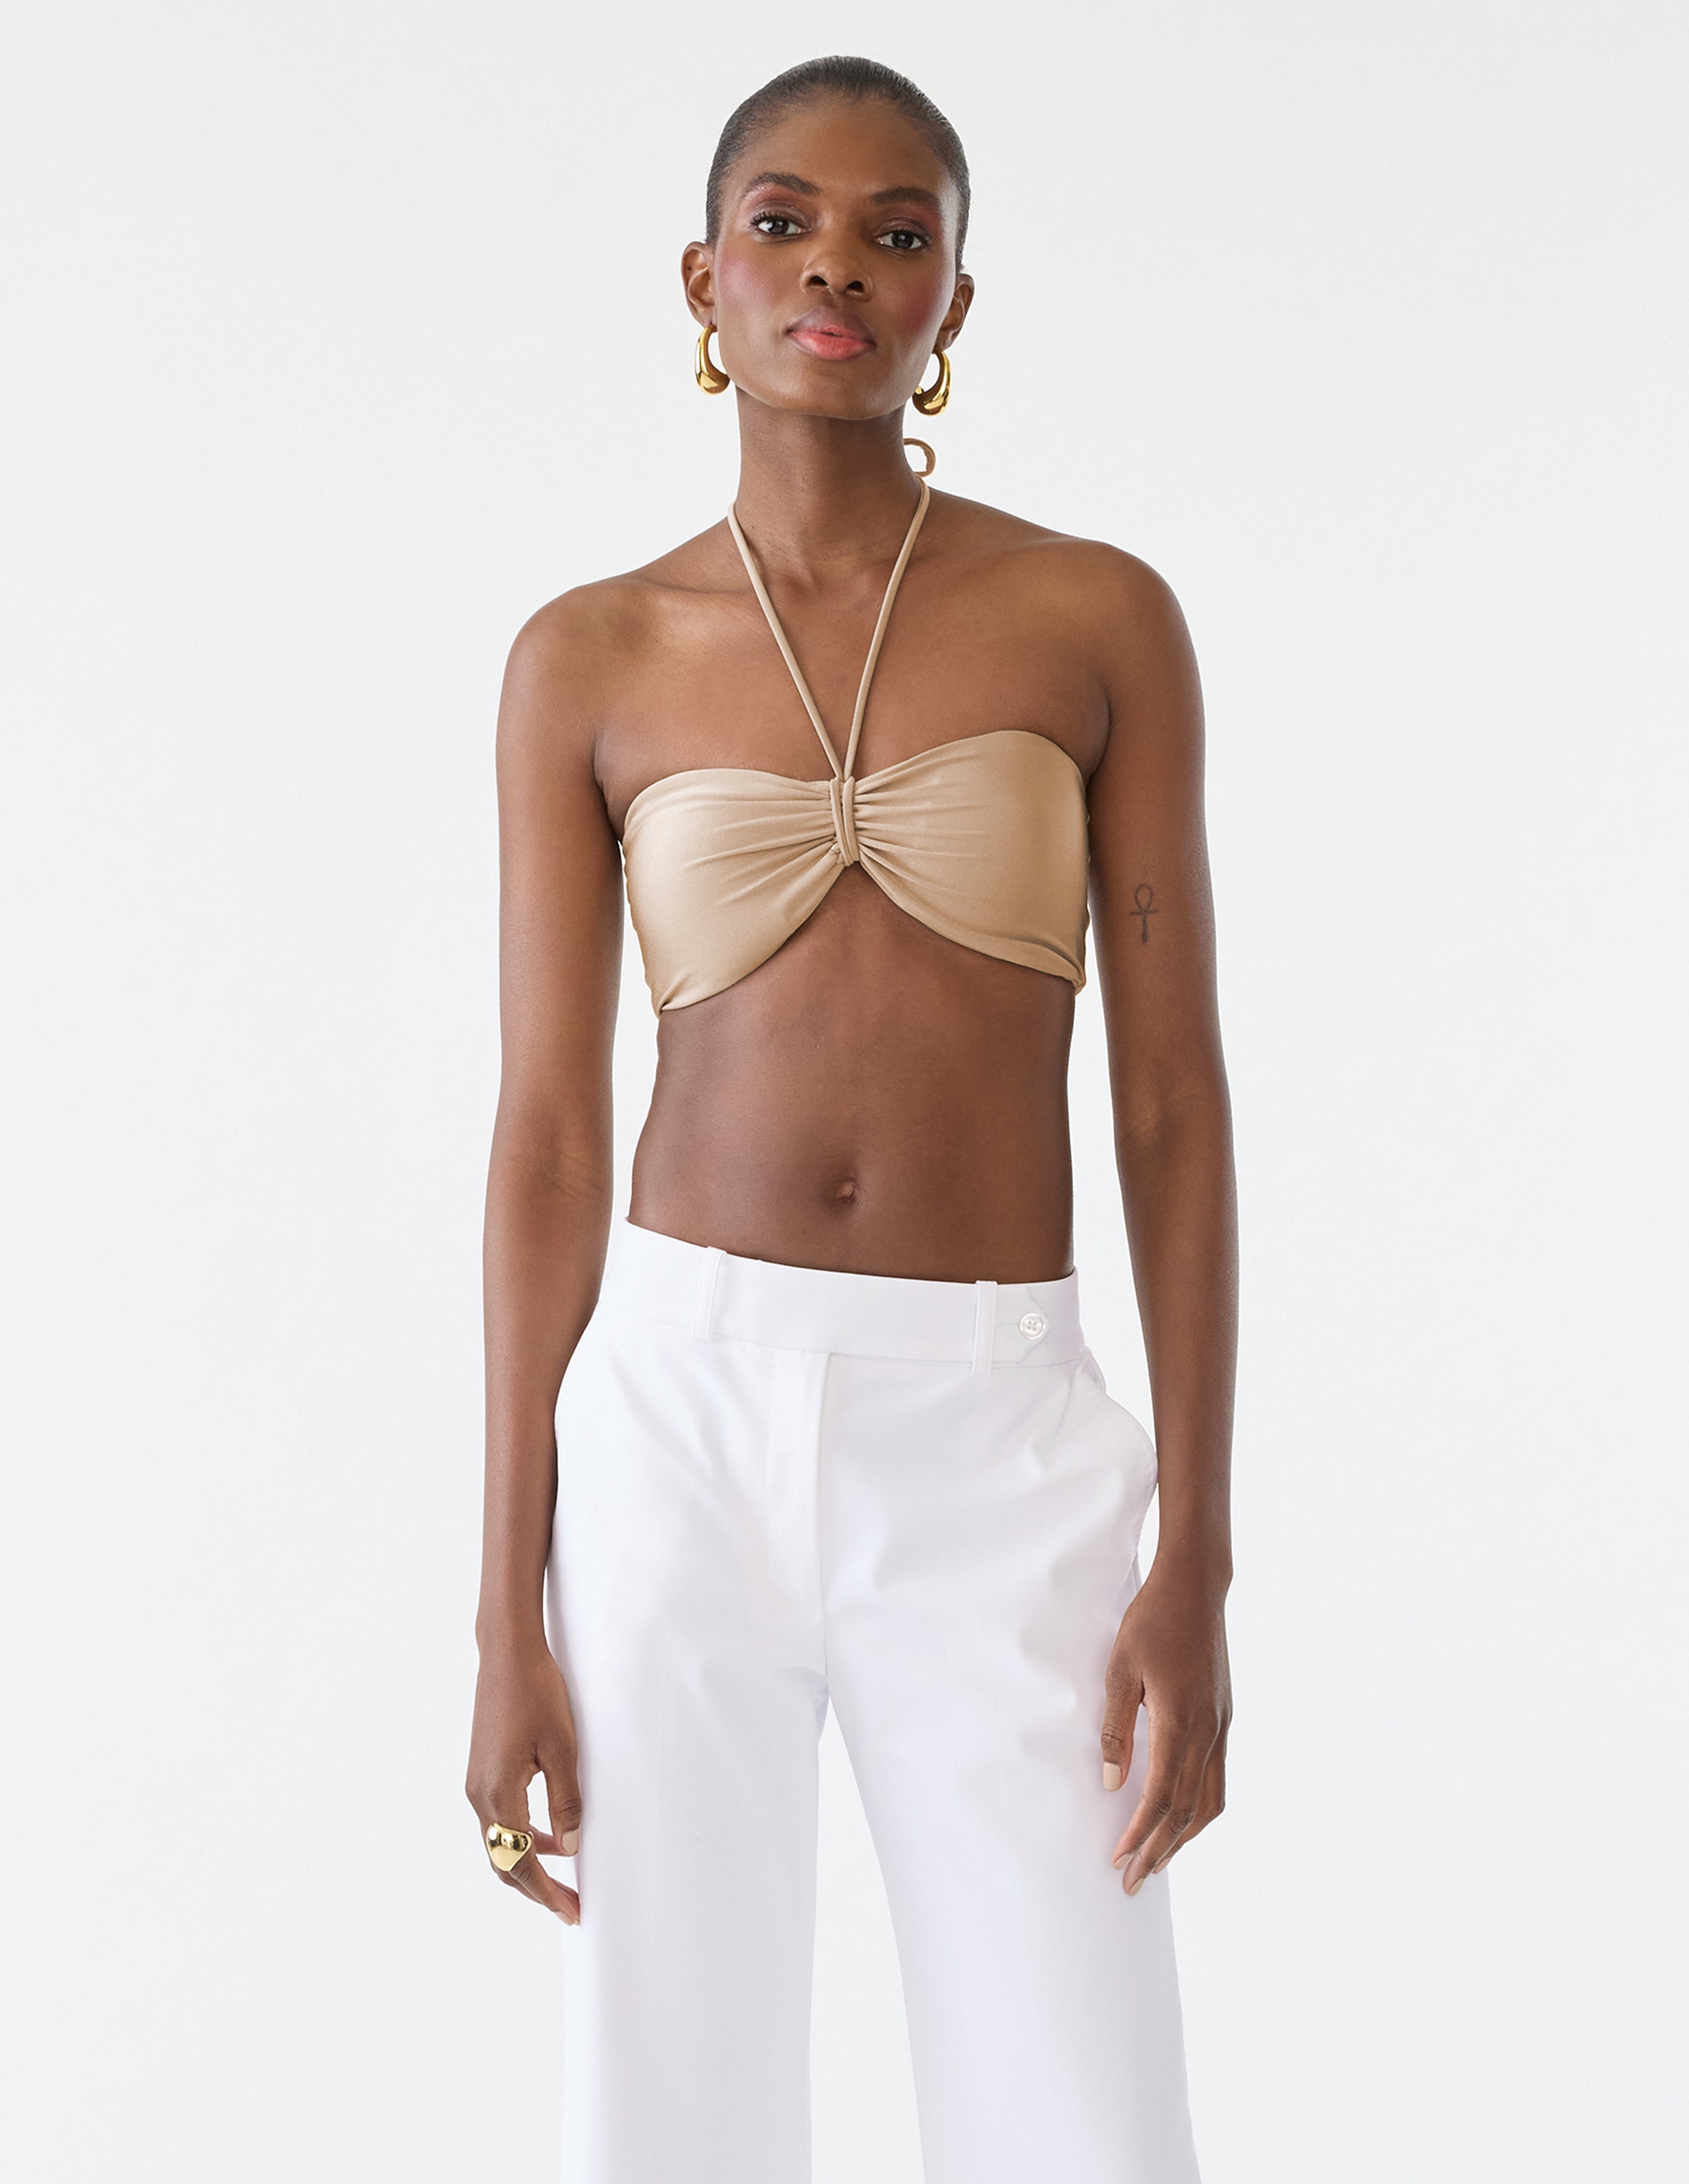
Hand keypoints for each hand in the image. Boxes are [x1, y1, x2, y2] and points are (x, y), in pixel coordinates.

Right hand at [466, 1636, 582, 1924]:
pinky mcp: (481, 1772)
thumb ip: (566, 1804)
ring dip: (529, 1864)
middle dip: (538, 1889)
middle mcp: (479, 1796)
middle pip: (504, 1863)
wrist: (506, 1654)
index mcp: (498, 1794)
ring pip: (499, 1844)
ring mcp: (476, 1784)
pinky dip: (521, 1838)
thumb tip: (569, 1850)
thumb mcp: (563, 1749)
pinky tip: (546, 1836)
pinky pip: (498, 1820)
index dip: (547, 1893)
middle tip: (571, 1906)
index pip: (520, 1863)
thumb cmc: (536, 1693)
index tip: (572, 1912)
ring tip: (563, 1879)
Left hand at [1101, 1562, 1230, 1894]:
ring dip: (1184, 1836)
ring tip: (1158, 1859)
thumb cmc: (1152, 1621)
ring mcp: (1222, 1726)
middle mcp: (1209, 1732)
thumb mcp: (1120, 1670)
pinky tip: (1181, 1815)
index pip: (1160, 1798)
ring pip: (1211, 1801)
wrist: (1196, 1588)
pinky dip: (1199, 1808)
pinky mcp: (1225, 1718)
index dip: (1139, 1835)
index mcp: (1180, 1722)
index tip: (1119, 1860)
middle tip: (1134, 1881)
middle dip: (1160, 1850)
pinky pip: (1217, 1778)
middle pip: (1187, 1811)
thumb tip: (1110, 1784)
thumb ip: (1115, 1730)